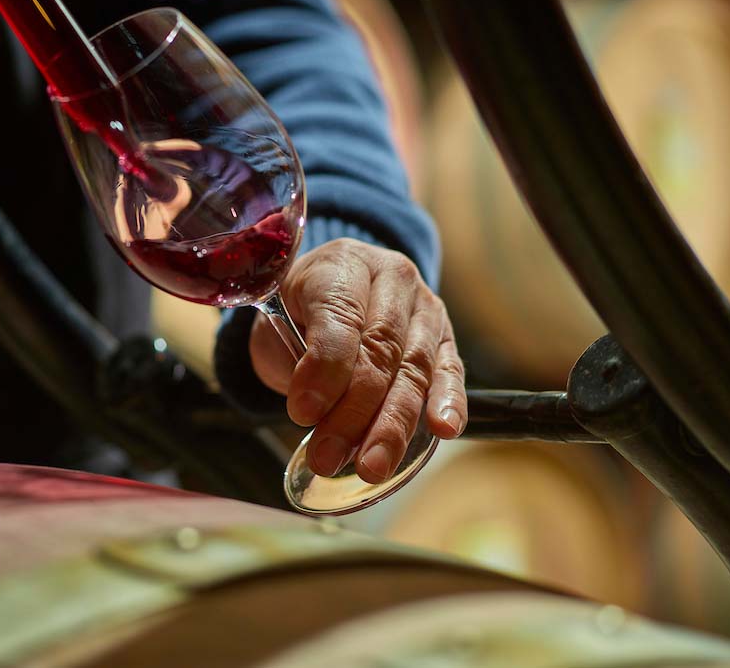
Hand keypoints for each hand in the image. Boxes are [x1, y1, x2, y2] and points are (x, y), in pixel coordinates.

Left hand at [249, 238, 466, 482]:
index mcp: (343, 263)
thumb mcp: (280, 319)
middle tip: (328, 456)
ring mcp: (424, 307)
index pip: (340, 317)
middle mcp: (392, 278)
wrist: (328, 291)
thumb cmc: (299, 308)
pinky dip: (447, 402)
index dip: (324, 369)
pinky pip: (449, 371)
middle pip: (380, 350)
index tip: (303, 412)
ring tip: (372, 466)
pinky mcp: (444, 337)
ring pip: (414, 368)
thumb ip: (297, 357)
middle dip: (354, 411)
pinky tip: (444, 429)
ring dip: (393, 424)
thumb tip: (314, 411)